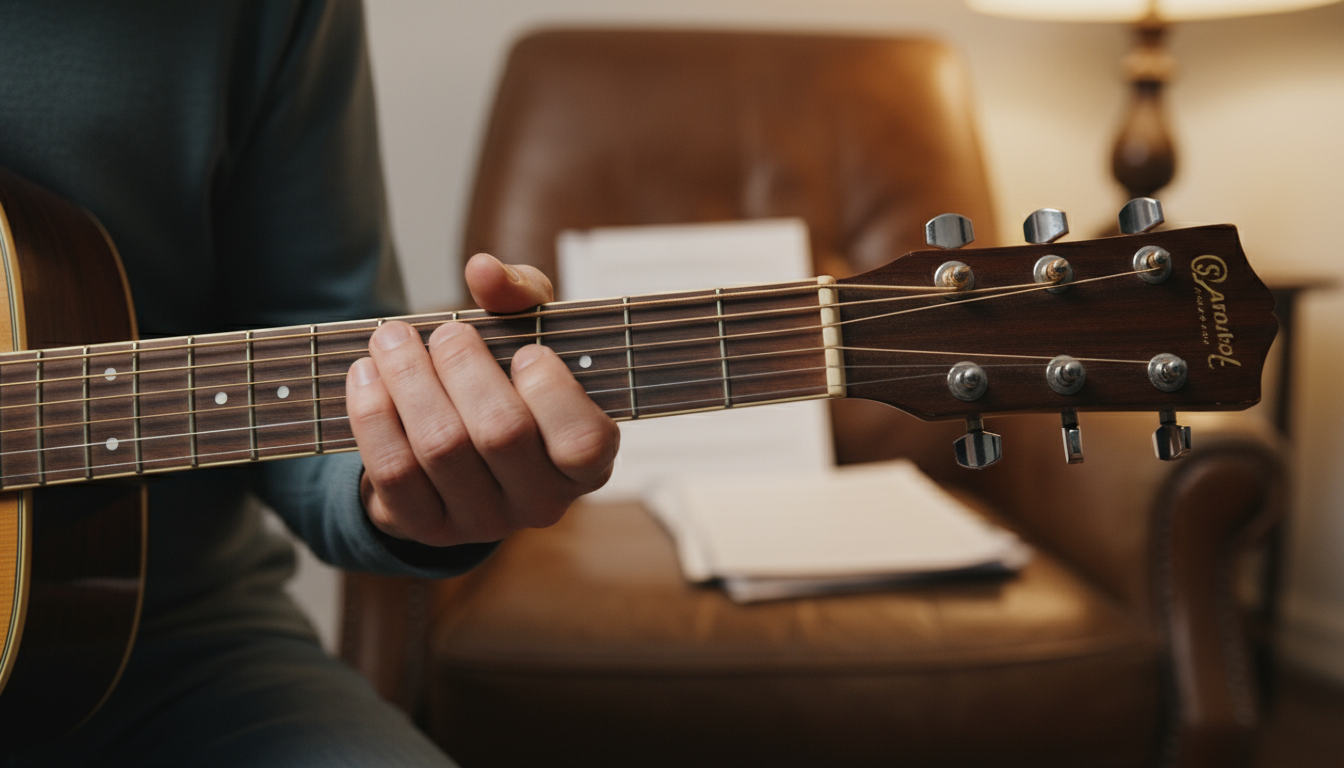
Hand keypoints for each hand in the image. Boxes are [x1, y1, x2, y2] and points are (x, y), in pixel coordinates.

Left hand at [345, 254, 619, 545]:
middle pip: (500, 433)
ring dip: (409, 379)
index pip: (581, 442)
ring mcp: (482, 522)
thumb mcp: (530, 334)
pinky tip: (365, 375)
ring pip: (441, 448)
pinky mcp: (424, 528)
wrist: (457, 447)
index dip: (552, 392)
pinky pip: (393, 471)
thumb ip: (521, 296)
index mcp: (586, 463)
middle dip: (464, 367)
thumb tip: (483, 270)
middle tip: (445, 330)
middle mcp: (540, 503)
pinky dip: (372, 414)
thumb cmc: (509, 381)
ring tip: (391, 338)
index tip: (528, 351)